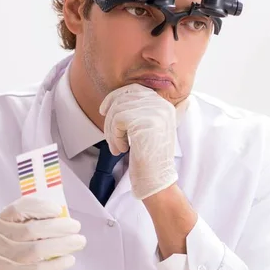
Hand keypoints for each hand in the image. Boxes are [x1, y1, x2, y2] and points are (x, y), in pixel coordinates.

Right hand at [0, 195, 85, 269]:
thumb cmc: (13, 252)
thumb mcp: (15, 234)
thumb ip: (33, 222)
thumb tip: (63, 217)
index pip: (17, 209)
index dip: (40, 207)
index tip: (58, 210)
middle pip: (30, 230)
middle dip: (58, 226)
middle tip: (76, 226)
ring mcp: (2, 262)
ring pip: (36, 250)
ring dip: (63, 244)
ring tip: (79, 241)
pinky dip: (58, 263)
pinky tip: (70, 259)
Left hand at [100, 84, 184, 199]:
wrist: (157, 179)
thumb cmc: (149, 158)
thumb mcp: (149, 129)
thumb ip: (140, 112)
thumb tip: (118, 99)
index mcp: (164, 106)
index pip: (135, 89)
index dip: (116, 97)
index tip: (104, 110)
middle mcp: (162, 106)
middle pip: (123, 98)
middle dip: (110, 117)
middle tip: (111, 137)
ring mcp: (155, 113)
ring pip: (117, 110)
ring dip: (111, 131)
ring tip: (118, 147)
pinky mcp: (144, 122)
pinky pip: (117, 121)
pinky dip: (114, 137)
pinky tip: (123, 149)